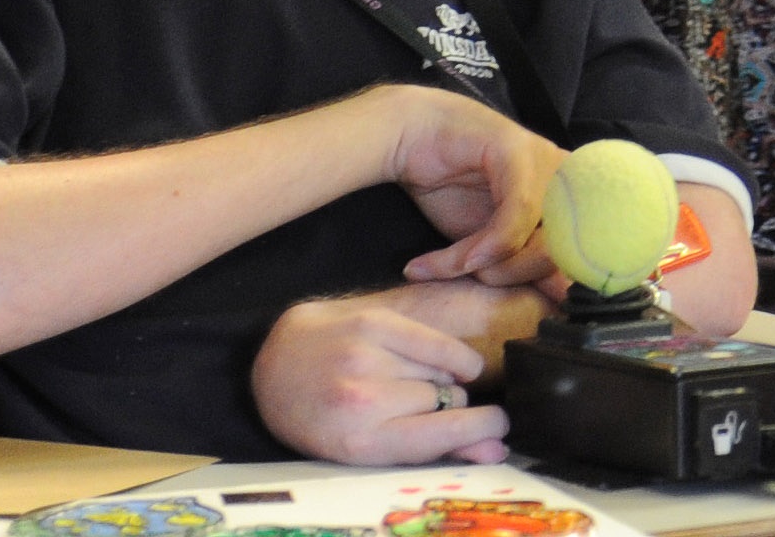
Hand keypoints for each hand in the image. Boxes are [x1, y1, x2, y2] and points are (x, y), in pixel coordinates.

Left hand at [254, 283, 515, 465]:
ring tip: (411, 383)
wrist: (276, 366)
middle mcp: (362, 399)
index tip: (498, 429)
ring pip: (445, 373)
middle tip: (419, 407)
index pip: (446, 433)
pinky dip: (452, 354)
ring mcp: (366, 357)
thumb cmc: (325, 417)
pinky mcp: (372, 323)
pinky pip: (439, 342)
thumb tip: (497, 452)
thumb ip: (436, 450)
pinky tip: (449, 362)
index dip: (484, 429)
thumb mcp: (369, 448)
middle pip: (449, 401)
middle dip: (446, 406)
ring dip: (441, 380)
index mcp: (361, 442)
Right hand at [369, 88, 563, 288]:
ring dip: (495, 265)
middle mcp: (567, 178)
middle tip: (478, 280)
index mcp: (571, 198)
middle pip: (565, 251)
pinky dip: (485, 246)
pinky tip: (460, 258)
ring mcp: (548, 161)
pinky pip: (516, 214)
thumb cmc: (453, 189)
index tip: (535, 305)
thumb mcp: (492, 241)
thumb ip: (525, 264)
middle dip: (517, 277)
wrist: (412, 139)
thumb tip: (560, 298)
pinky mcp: (520, 152)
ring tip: (457, 266)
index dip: (559, 283)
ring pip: (542, 237)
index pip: (585, 254)